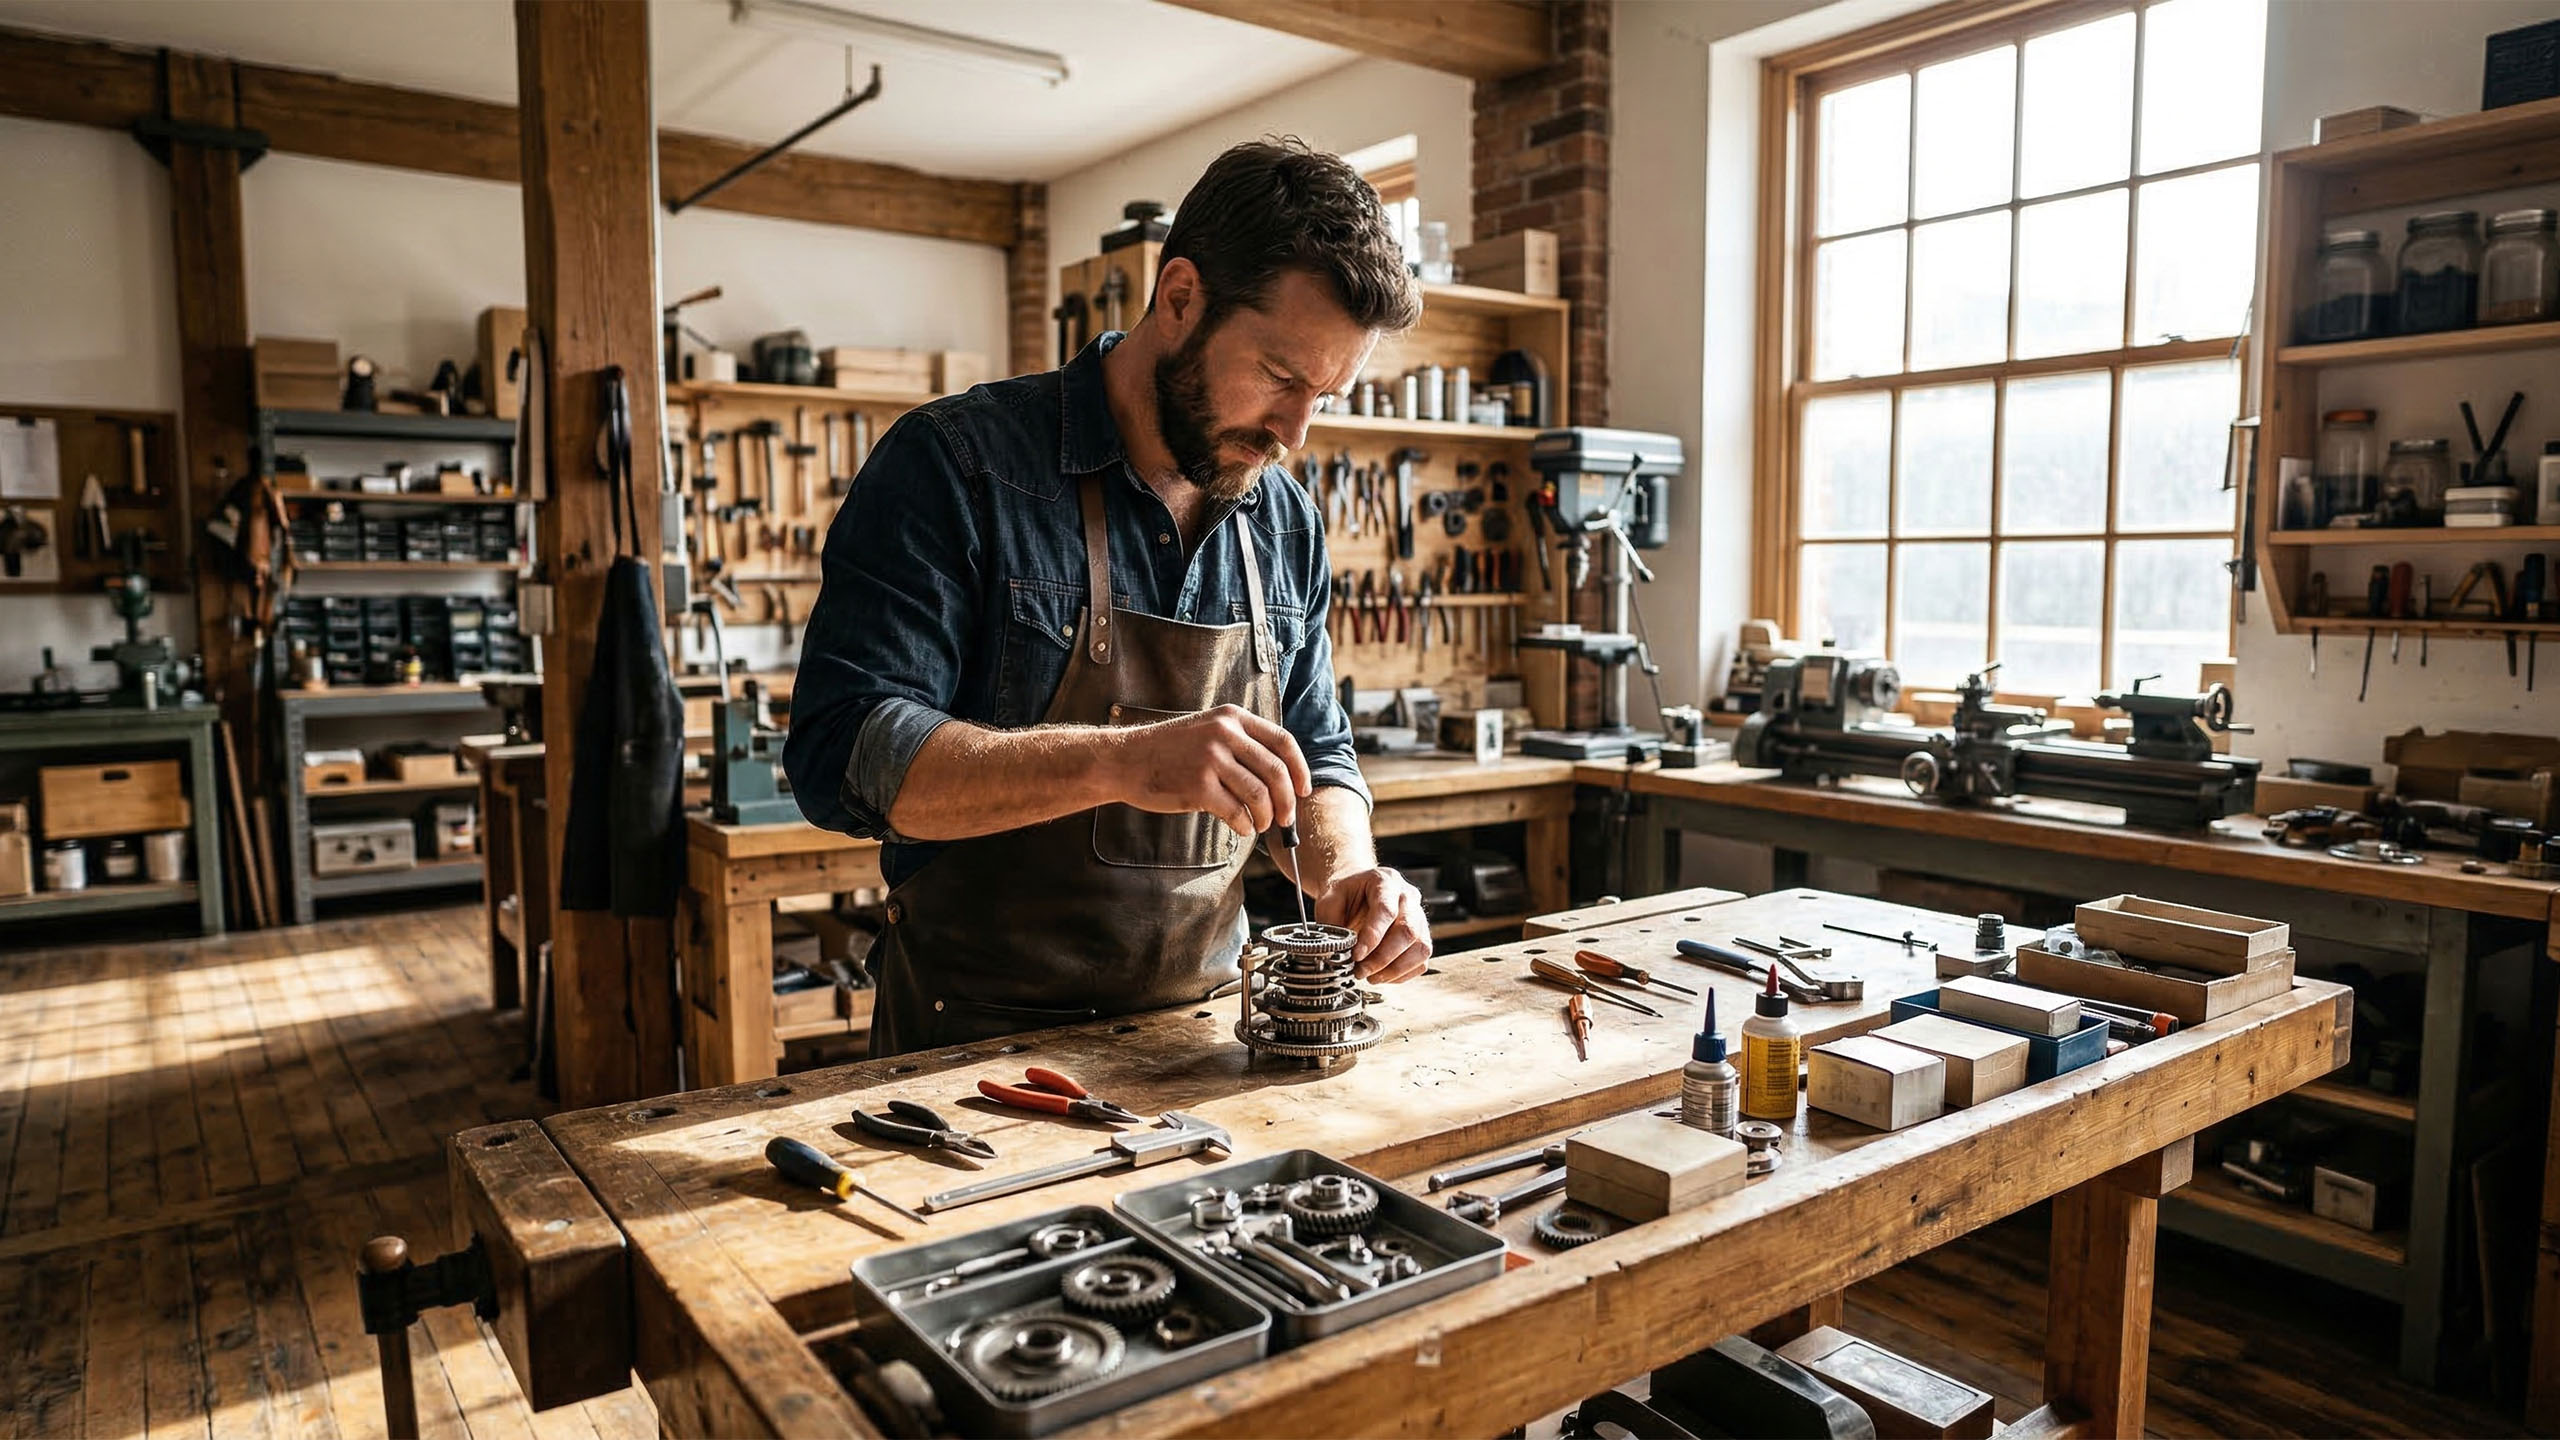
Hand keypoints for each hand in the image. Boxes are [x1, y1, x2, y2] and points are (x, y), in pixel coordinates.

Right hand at [1110, 704, 1310, 837]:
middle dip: (1288, 801)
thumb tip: (1279, 778)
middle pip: (1276, 771)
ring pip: (1259, 795)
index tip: (1304, 790)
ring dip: (1267, 817)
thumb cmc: (1169, 751)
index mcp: (1232, 718)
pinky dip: (1245, 825)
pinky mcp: (1199, 786)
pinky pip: (1236, 811)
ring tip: (1261, 825)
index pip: (1283, 742)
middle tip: (1287, 818)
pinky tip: (1242, 828)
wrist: (1127, 760)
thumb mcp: (1207, 730)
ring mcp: (1211, 759)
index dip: (1300, 769)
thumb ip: (1240, 744)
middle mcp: (1225, 734)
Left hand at [1317, 868, 1429, 982]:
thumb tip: (1335, 953)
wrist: (1357, 889)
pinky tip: (1381, 975)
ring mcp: (1419, 917)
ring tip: (1370, 976)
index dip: (1372, 937)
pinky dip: (1402, 974)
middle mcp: (1408, 897)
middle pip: (1408, 931)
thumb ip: (1332, 923)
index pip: (1386, 911)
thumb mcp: (1330, 900)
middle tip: (1360, 971)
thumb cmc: (1345, 894)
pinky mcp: (1422, 936)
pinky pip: (1421, 960)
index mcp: (1386, 882)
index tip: (1356, 955)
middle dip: (1382, 958)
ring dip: (1394, 969)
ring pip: (1420, 948)